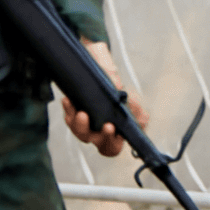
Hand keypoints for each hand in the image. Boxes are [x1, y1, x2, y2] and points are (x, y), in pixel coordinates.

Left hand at [62, 39, 148, 157]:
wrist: (100, 62)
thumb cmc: (117, 86)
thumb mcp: (131, 97)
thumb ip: (136, 110)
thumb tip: (141, 120)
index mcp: (115, 130)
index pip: (112, 147)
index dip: (112, 142)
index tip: (112, 128)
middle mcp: (98, 129)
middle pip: (95, 141)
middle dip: (98, 135)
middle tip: (104, 124)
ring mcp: (85, 121)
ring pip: (79, 131)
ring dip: (79, 124)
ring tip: (82, 113)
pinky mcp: (73, 110)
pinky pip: (69, 115)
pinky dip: (69, 109)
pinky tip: (68, 101)